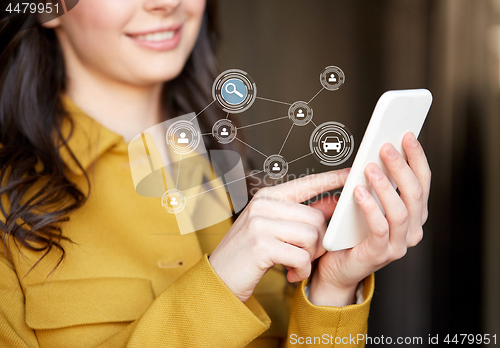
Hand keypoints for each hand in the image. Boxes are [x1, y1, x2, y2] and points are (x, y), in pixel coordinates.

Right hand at [208, 169, 349, 301]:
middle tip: (305, 256)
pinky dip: (302, 270)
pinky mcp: (261, 245)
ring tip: (296, 264)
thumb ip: (302, 215)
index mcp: (267, 197)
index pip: (307, 183)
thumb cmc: (248, 254)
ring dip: (309, 257)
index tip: (351, 174)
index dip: (331, 179)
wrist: (220, 279)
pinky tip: (291, 273)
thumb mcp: (274, 229)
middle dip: (318, 242)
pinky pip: (301, 256)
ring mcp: (260, 223)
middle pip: (316, 217)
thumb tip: (333, 202)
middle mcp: (263, 205)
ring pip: (311, 236)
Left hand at [309, 132, 430, 306]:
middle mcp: (411, 229)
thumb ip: (376, 183)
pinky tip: (358, 191)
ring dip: (386, 185)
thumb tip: (375, 153)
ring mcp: (398, 244)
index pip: (423, 181)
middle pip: (415, 193)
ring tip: (370, 167)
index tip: (407, 135)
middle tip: (385, 147)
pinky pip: (379, 227)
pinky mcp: (379, 253)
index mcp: (413, 214)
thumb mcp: (367, 202)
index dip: (417, 157)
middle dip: (401, 167)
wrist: (336, 266)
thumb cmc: (351, 232)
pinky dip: (370, 207)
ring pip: (400, 210)